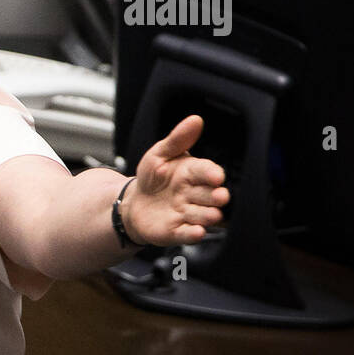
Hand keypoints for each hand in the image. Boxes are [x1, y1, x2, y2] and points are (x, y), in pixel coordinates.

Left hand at [122, 115, 228, 246]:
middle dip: (216, 197)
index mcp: (193, 173)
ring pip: (203, 215)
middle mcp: (195, 195)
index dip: (212, 174)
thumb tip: (195, 120)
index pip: (207, 171)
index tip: (216, 175)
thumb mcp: (159, 154)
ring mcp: (187, 214)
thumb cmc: (151, 178)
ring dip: (208, 216)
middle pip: (210, 196)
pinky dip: (193, 234)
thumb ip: (177, 139)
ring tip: (211, 215)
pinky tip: (197, 232)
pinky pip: (188, 234)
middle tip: (219, 196)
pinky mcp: (177, 231)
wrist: (134, 203)